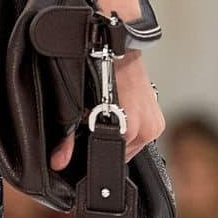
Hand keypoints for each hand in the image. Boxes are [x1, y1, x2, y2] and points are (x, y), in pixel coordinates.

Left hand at [48, 55, 163, 170]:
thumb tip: (59, 161)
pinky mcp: (159, 121)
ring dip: (121, 137)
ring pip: (133, 146)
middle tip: (99, 123)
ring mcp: (155, 125)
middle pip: (124, 154)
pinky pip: (142, 136)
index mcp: (130, 129)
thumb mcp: (82, 108)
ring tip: (111, 117)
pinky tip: (121, 115)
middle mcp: (147, 129)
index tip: (89, 143)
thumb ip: (69, 139)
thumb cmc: (103, 75)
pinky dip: (131, 130)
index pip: (113, 157)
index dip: (97, 153)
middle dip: (110, 143)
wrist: (121, 55)